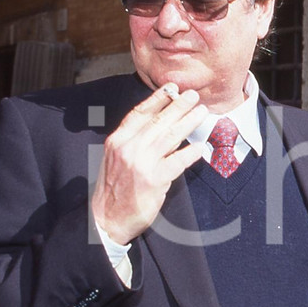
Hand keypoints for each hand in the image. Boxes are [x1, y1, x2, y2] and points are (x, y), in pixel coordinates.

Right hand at [91, 85, 207, 244]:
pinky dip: (190, 154)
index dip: (157, 99)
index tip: (171, 88)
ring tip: (202, 113)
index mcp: (118, 140)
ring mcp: (141, 163)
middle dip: (179, 106)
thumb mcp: (116, 158)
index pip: (140, 113)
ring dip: (189, 122)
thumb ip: (133, 141)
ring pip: (170, 137)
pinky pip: (177, 162)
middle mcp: (128, 148)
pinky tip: (200, 148)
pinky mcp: (153, 180)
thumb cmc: (114, 188)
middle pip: (159, 122)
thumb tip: (158, 124)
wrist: (106, 218)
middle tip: (194, 96)